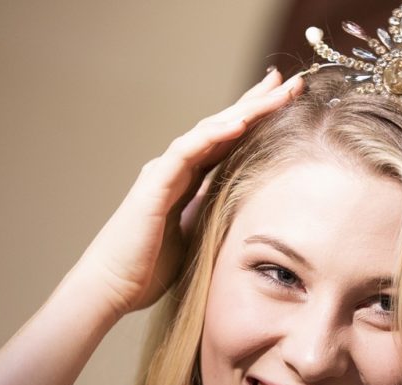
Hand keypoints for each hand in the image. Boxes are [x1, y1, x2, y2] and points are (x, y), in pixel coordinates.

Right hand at [72, 69, 304, 317]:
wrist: (112, 288)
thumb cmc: (149, 270)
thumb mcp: (196, 237)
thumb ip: (213, 215)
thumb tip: (241, 209)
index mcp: (187, 180)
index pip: (226, 141)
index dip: (254, 118)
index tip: (284, 99)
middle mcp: (176, 168)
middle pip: (222, 126)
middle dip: (256, 102)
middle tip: (288, 80)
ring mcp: (164, 172)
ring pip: (209, 130)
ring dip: (244, 109)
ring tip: (275, 91)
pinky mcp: (154, 184)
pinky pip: (187, 151)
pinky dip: (214, 135)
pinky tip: (240, 122)